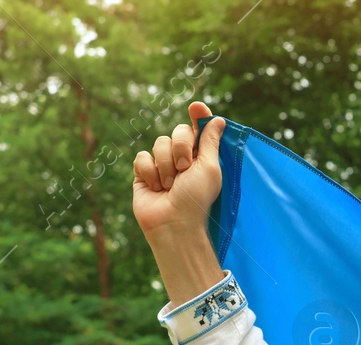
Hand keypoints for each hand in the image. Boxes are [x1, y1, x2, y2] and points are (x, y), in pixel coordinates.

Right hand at [132, 102, 225, 240]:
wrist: (173, 221)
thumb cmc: (196, 198)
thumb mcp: (209, 168)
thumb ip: (210, 142)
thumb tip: (218, 119)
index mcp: (202, 156)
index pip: (199, 129)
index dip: (199, 116)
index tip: (197, 107)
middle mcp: (182, 158)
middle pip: (178, 132)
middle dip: (181, 148)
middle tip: (184, 169)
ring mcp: (162, 164)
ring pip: (159, 143)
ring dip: (166, 165)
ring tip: (170, 186)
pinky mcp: (144, 173)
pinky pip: (142, 157)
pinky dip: (150, 172)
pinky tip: (155, 188)